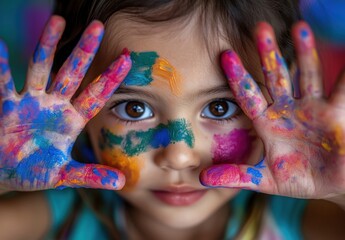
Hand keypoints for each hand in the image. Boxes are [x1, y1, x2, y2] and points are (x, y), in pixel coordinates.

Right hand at [0, 16, 130, 190]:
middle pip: (72, 73)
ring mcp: (31, 102)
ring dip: (48, 46)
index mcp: (72, 120)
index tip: (128, 58)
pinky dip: (1, 66)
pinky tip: (1, 46)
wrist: (7, 172)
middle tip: (98, 27)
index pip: (95, 94)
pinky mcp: (8, 106)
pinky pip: (4, 84)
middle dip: (84, 51)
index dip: (110, 78)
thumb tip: (121, 182)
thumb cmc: (36, 171)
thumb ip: (90, 176)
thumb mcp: (64, 175)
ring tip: (57, 20)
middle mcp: (55, 105)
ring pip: (41, 68)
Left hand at [200, 21, 344, 198]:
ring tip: (298, 28)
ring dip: (304, 52)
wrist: (332, 185)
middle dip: (268, 54)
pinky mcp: (337, 112)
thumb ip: (237, 176)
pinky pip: (341, 89)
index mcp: (268, 124)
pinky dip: (342, 76)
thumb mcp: (266, 179)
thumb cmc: (298, 179)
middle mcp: (287, 111)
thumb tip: (203, 178)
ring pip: (306, 75)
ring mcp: (313, 108)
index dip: (238, 77)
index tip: (225, 56)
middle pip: (276, 77)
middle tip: (259, 29)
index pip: (249, 96)